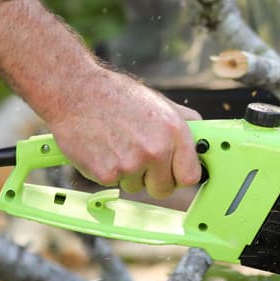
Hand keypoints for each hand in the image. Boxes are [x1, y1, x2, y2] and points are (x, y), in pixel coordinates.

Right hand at [46, 67, 201, 198]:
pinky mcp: (107, 173)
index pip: (191, 176)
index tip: (174, 173)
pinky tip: (102, 149)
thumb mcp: (160, 103)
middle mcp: (156, 150)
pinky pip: (113, 184)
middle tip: (140, 160)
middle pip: (164, 189)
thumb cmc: (117, 96)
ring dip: (128, 174)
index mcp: (174, 133)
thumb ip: (185, 123)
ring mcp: (131, 164)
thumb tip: (204, 139)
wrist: (76, 91)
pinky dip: (107, 171)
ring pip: (136, 187)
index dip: (180, 176)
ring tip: (117, 145)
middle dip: (154, 179)